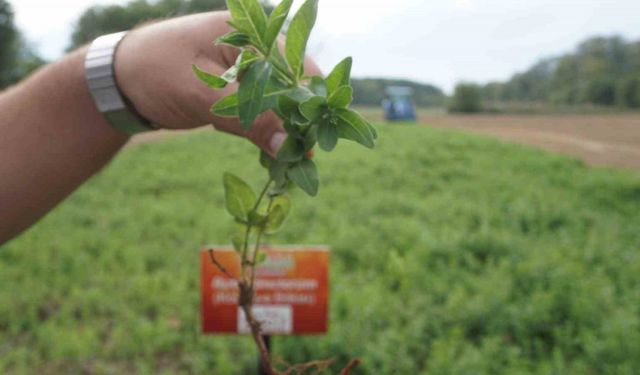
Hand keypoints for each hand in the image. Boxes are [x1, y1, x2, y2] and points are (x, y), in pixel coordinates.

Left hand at [115, 11, 320, 155]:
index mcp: (253, 36)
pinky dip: (268, 133)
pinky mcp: (242, 91)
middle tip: (297, 160)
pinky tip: (269, 154)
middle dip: (298, 125)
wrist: (119, 79)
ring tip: (286, 162)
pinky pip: (265, 113)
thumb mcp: (199, 94)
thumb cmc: (154, 71)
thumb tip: (287, 146)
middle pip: (297, 90)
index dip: (309, 109)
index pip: (300, 72)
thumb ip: (246, 118)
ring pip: (283, 105)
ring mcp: (251, 71)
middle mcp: (259, 50)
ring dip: (285, 132)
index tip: (308, 145)